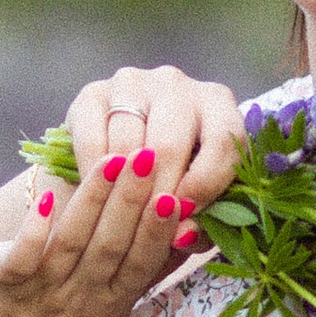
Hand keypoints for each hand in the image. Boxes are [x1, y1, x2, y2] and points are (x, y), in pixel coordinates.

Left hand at [0, 146, 191, 316]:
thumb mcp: (116, 306)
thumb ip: (148, 269)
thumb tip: (190, 229)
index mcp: (112, 297)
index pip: (140, 260)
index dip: (158, 230)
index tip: (175, 195)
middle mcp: (81, 292)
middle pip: (110, 245)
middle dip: (130, 201)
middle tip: (148, 157)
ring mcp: (42, 287)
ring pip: (72, 242)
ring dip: (92, 201)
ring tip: (111, 162)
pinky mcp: (2, 281)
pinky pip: (22, 256)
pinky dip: (34, 229)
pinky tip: (47, 200)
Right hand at [63, 64, 246, 220]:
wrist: (122, 164)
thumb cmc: (175, 183)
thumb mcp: (199, 202)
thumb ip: (203, 222)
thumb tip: (182, 233)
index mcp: (217, 102)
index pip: (223, 141)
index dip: (206, 187)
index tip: (187, 218)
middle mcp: (176, 83)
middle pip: (169, 146)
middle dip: (159, 197)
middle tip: (150, 230)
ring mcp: (131, 83)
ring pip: (128, 146)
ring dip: (125, 191)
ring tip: (125, 220)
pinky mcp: (92, 93)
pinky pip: (92, 141)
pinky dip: (93, 177)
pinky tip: (99, 197)